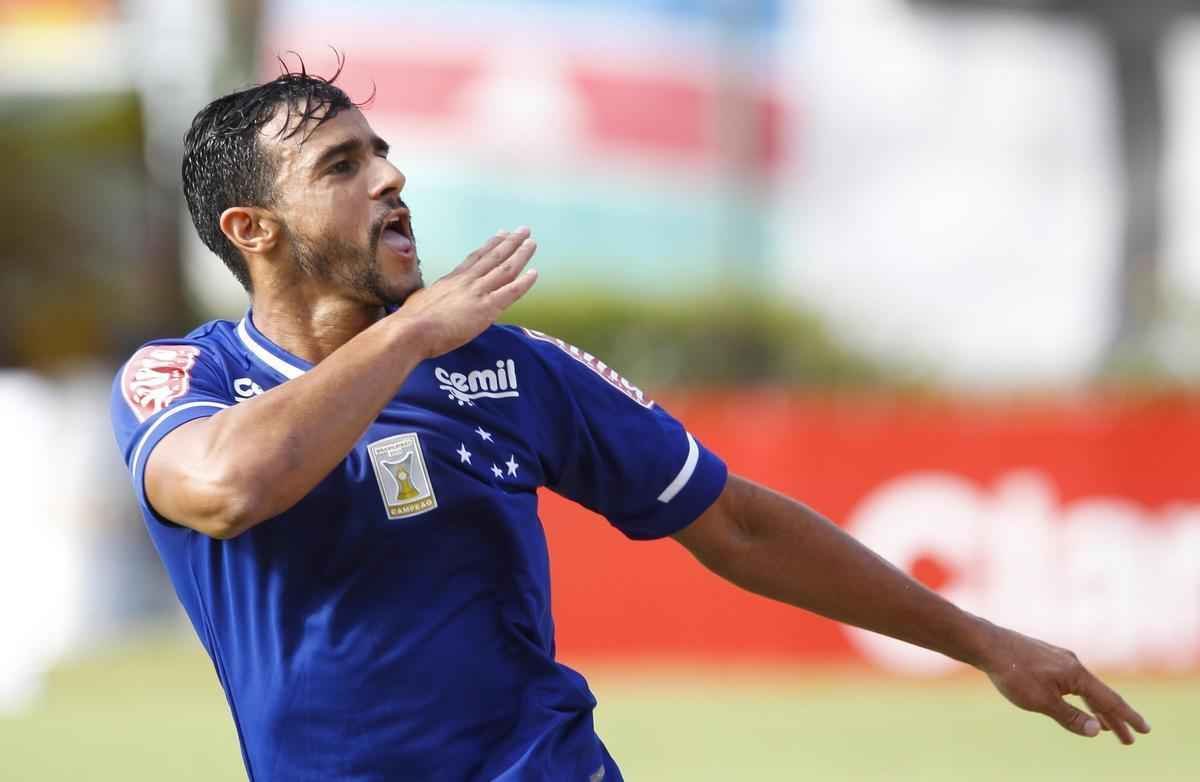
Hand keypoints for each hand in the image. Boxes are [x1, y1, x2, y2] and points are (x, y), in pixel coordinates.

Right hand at [398, 227, 537, 358]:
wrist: (412, 330)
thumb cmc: (410, 321)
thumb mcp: (420, 300)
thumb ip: (431, 298)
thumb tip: (427, 303)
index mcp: (452, 280)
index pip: (475, 259)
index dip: (490, 246)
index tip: (501, 234)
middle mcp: (467, 281)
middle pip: (493, 257)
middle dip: (510, 242)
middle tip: (523, 230)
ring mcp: (477, 292)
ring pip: (505, 268)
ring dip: (520, 254)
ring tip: (532, 242)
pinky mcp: (486, 308)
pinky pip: (510, 291)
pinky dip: (524, 282)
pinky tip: (535, 273)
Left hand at [979, 624, 1150, 744]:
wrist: (986, 644)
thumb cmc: (1013, 673)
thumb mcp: (1042, 701)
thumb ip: (1069, 716)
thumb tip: (1095, 731)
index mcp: (1076, 674)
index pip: (1109, 701)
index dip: (1127, 718)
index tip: (1144, 731)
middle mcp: (1073, 663)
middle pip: (1100, 695)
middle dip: (1114, 719)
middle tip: (1129, 739)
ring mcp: (1059, 658)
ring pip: (1084, 688)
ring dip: (1096, 708)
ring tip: (1105, 727)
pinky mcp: (1045, 657)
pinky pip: (1071, 681)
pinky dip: (1080, 696)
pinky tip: (1075, 700)